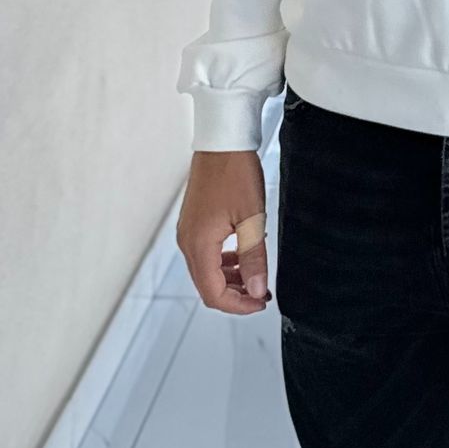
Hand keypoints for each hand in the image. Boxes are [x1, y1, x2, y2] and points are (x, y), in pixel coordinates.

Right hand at [176, 150, 271, 312]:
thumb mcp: (252, 219)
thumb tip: (255, 290)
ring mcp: (188, 232)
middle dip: (235, 295)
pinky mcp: (193, 223)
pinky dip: (224, 262)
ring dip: (231, 279)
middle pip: (207, 286)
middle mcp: (187, 242)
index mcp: (198, 245)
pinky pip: (206, 254)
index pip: (213, 294)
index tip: (261, 302)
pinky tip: (243, 255)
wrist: (222, 142)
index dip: (238, 305)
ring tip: (256, 276)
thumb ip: (253, 258)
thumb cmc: (235, 173)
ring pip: (207, 271)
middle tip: (262, 293)